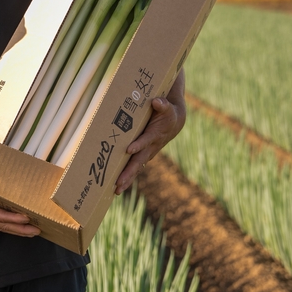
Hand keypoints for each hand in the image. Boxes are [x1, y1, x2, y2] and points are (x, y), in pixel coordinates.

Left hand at [114, 69, 186, 194]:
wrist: (174, 122)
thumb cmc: (168, 113)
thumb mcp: (167, 107)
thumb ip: (162, 104)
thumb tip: (156, 101)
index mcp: (155, 135)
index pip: (146, 140)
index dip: (139, 145)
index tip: (129, 149)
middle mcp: (151, 147)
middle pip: (138, 162)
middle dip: (129, 173)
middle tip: (118, 183)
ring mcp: (147, 153)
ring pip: (136, 168)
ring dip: (127, 179)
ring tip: (116, 191)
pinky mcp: (143, 155)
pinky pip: (135, 168)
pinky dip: (127, 177)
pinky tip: (117, 186)